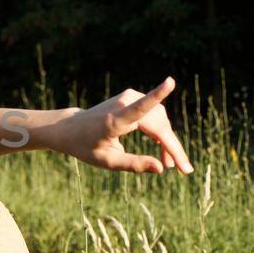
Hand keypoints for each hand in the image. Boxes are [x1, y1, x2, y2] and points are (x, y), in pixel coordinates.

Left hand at [52, 77, 193, 174]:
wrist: (71, 128)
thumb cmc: (86, 147)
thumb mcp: (107, 161)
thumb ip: (134, 165)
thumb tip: (161, 169)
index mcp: (114, 120)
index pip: (139, 108)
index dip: (156, 95)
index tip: (170, 82)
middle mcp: (123, 104)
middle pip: (159, 125)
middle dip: (172, 147)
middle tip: (182, 170)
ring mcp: (129, 97)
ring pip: (160, 120)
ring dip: (167, 141)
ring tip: (169, 164)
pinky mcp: (132, 97)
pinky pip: (154, 115)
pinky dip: (160, 132)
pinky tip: (162, 149)